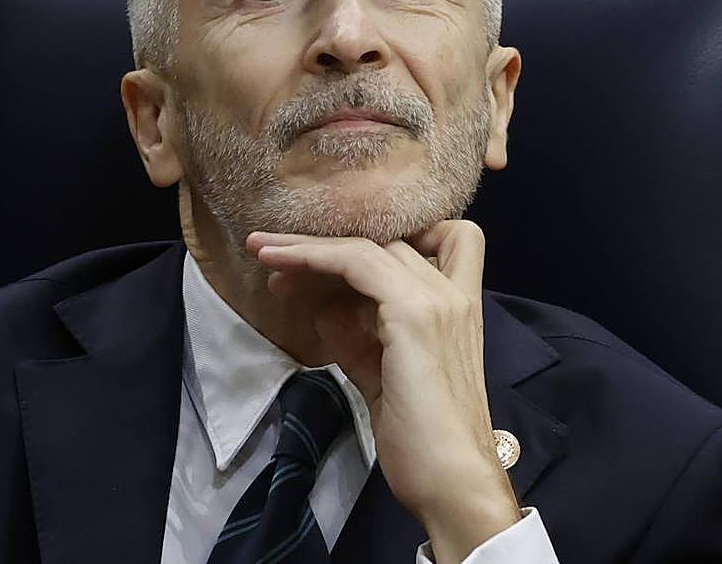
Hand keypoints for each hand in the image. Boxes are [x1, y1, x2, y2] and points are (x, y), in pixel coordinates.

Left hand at [246, 220, 520, 562]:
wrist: (453, 484)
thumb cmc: (424, 444)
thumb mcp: (383, 378)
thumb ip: (359, 341)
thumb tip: (324, 312)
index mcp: (458, 308)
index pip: (438, 240)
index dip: (387, 238)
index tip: (329, 260)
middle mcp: (454, 294)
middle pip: (386, 240)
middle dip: (326, 245)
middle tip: (277, 259)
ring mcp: (437, 300)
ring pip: (365, 246)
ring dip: (308, 246)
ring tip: (263, 253)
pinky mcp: (413, 314)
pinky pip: (356, 263)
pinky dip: (313, 257)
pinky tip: (279, 266)